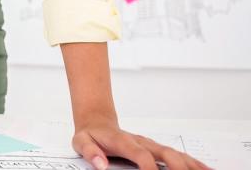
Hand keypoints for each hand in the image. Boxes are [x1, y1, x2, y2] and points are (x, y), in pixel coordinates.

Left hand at [73, 118, 210, 169]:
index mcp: (123, 141)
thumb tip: (100, 164)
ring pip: (175, 154)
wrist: (98, 122)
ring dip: (191, 165)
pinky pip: (178, 155)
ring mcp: (152, 144)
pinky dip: (193, 163)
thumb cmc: (92, 135)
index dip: (147, 165)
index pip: (139, 153)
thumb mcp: (81, 142)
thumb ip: (90, 152)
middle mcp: (142, 142)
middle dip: (178, 166)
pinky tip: (206, 169)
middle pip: (164, 152)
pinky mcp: (157, 148)